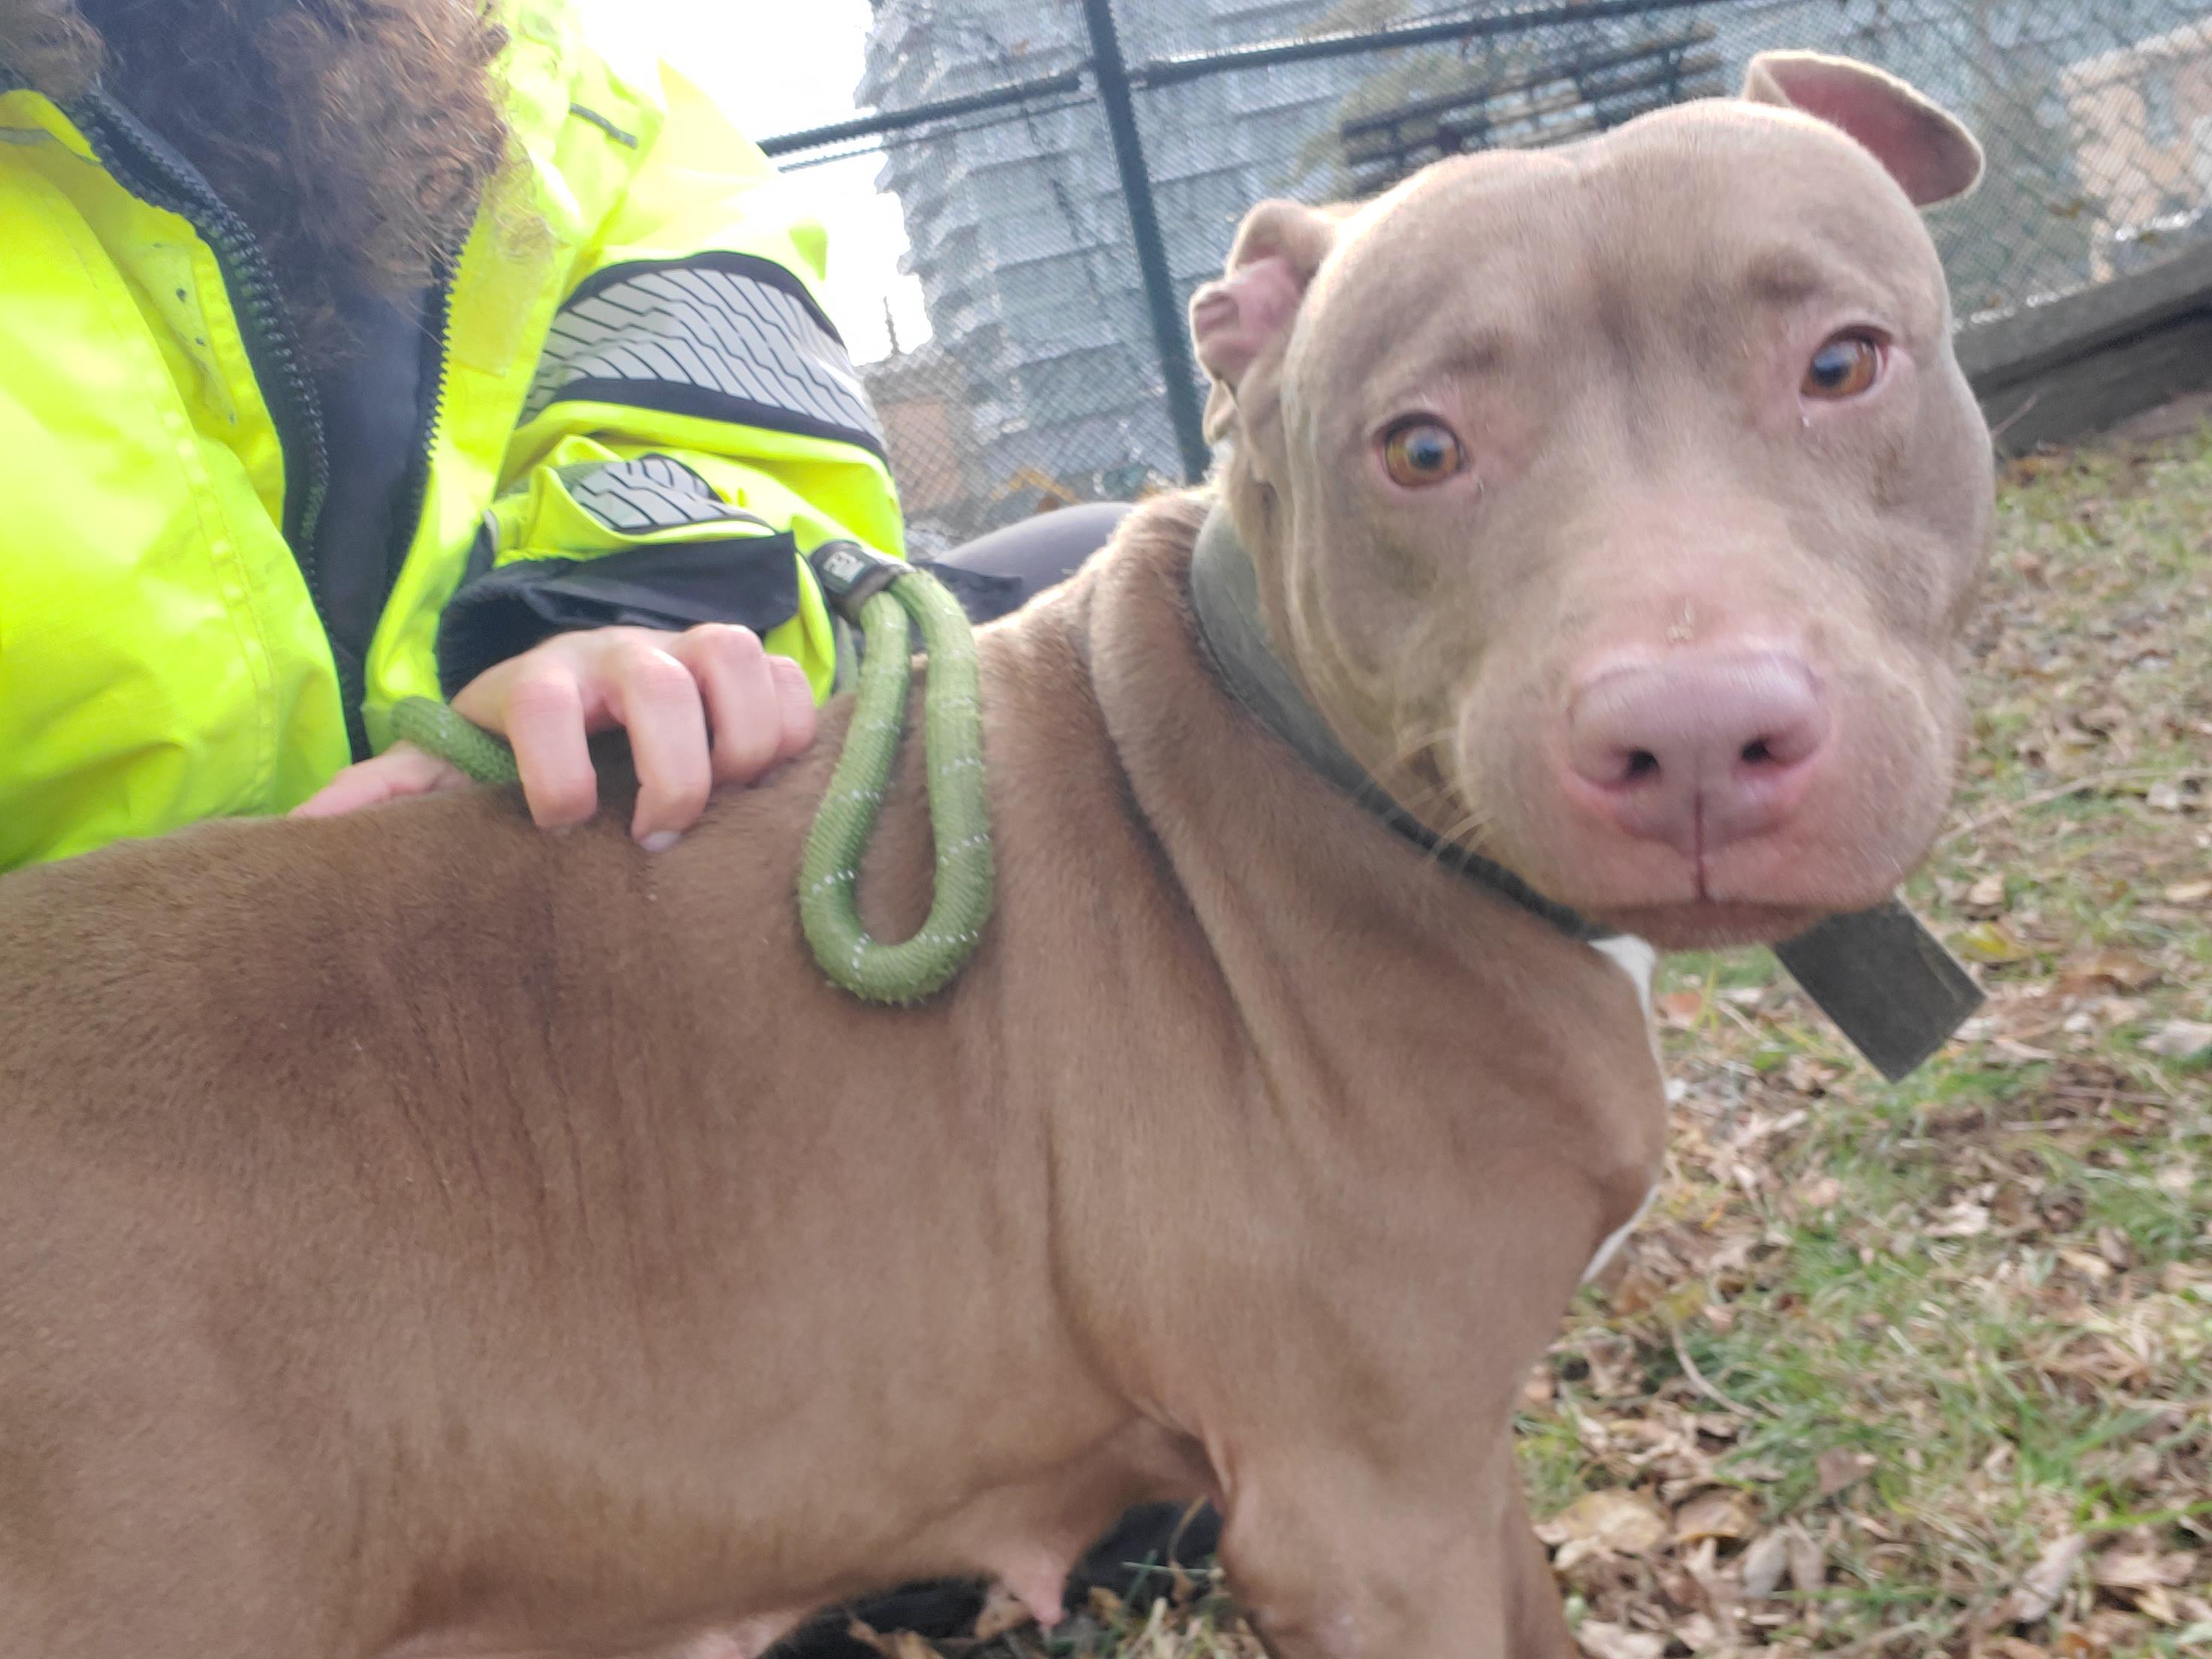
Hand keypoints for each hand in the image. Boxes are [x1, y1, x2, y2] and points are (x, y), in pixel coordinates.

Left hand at [292, 623, 817, 847]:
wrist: (582, 692)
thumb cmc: (516, 749)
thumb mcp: (450, 767)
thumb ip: (391, 793)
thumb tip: (300, 833)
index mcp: (537, 679)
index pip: (544, 701)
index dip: (554, 767)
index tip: (559, 825)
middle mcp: (617, 653)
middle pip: (658, 681)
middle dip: (670, 767)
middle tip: (657, 836)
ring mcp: (688, 650)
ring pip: (736, 658)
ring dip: (744, 736)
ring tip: (730, 800)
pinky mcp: (745, 665)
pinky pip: (792, 676)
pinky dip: (793, 723)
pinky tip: (772, 777)